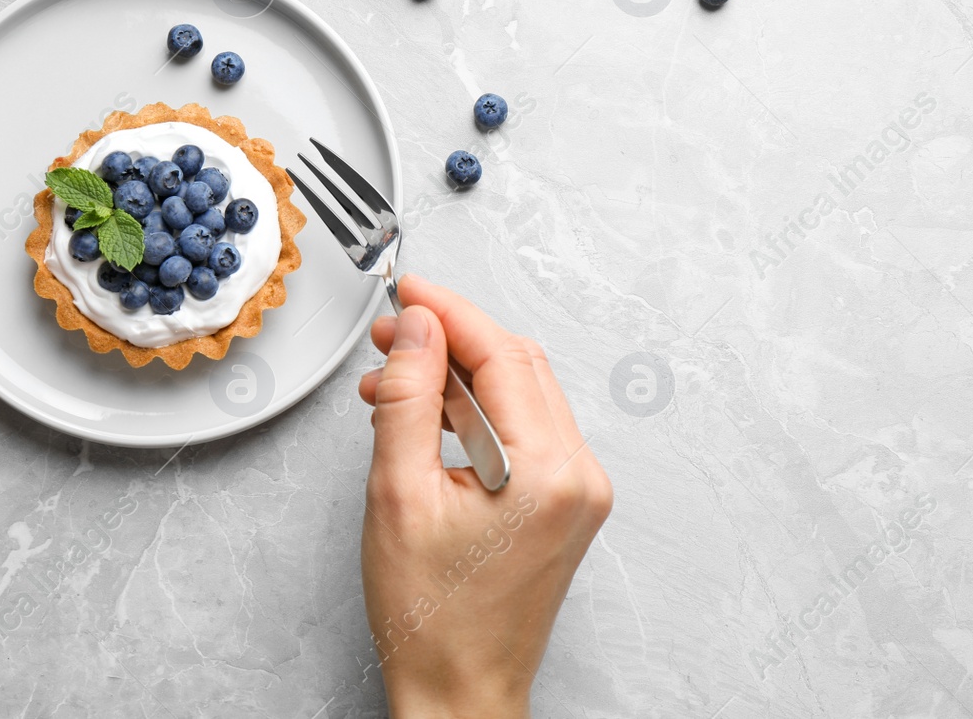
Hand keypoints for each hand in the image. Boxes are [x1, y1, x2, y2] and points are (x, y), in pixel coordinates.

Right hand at [358, 276, 611, 717]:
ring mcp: (579, 489)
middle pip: (518, 366)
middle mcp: (578, 474)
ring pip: (521, 392)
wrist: (460, 690)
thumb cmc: (432, 617)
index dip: (450, 312)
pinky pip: (524, 427)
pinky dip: (477, 411)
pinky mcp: (566, 501)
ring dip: (461, 375)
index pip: (501, 355)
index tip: (409, 293)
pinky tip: (429, 417)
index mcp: (547, 472)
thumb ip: (409, 400)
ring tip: (395, 382)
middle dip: (453, 339)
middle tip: (394, 335)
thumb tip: (420, 331)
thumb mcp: (398, 494)